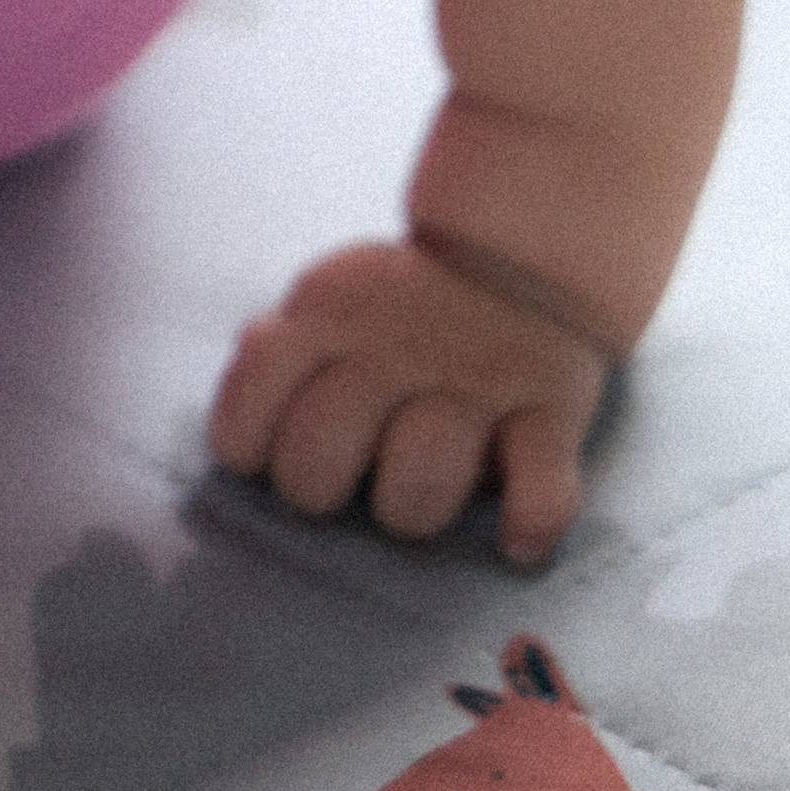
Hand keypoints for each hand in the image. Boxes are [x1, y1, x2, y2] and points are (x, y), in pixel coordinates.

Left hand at [207, 237, 609, 565]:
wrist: (517, 254)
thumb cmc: (398, 305)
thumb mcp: (325, 300)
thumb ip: (274, 356)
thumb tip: (239, 438)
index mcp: (324, 314)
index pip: (247, 407)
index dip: (247, 448)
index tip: (269, 450)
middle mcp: (393, 347)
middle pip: (316, 467)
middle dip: (319, 489)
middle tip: (346, 473)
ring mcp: (474, 380)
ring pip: (414, 495)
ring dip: (409, 510)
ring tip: (414, 488)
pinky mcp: (550, 410)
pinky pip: (540, 495)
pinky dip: (527, 527)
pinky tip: (510, 536)